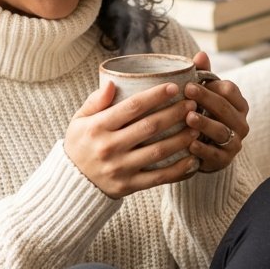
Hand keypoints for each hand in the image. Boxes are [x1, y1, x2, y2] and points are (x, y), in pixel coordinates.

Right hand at [64, 81, 201, 198]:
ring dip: (181, 139)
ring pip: (158, 151)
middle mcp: (109, 147)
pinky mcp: (128, 186)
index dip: (156, 95)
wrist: (72, 182)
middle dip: (175, 113)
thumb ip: (95, 101)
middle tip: (192, 104)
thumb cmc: (81, 144)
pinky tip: (192, 159)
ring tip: (196, 127)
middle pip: (150, 127)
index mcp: (98, 127)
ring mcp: (120, 168)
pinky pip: (158, 177)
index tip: (174, 87)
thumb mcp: (79, 120)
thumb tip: (111, 82)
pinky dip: (178, 169)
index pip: (132, 107)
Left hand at [184, 50, 248, 173]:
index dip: (212, 86)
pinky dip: (202, 150)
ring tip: (188, 118)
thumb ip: (204, 75)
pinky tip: (189, 144)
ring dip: (205, 124)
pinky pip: (214, 154)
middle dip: (206, 99)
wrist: (205, 150)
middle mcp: (241, 123)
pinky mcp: (224, 160)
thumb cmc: (203, 115)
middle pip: (224, 108)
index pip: (230, 90)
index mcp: (238, 104)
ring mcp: (234, 142)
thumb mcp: (204, 95)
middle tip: (187, 91)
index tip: (191, 82)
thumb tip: (201, 54)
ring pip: (221, 131)